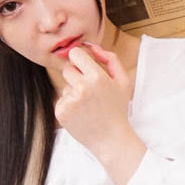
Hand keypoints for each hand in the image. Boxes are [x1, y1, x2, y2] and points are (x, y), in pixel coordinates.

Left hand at [55, 42, 133, 157]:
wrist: (111, 139)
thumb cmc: (117, 109)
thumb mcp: (122, 81)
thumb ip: (110, 58)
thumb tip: (90, 45)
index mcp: (97, 77)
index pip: (75, 53)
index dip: (80, 59)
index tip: (85, 66)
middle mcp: (81, 88)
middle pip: (68, 69)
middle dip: (77, 76)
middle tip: (90, 91)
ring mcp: (69, 101)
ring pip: (65, 86)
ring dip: (74, 92)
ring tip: (88, 106)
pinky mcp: (61, 112)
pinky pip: (61, 99)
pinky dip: (69, 105)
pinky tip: (81, 114)